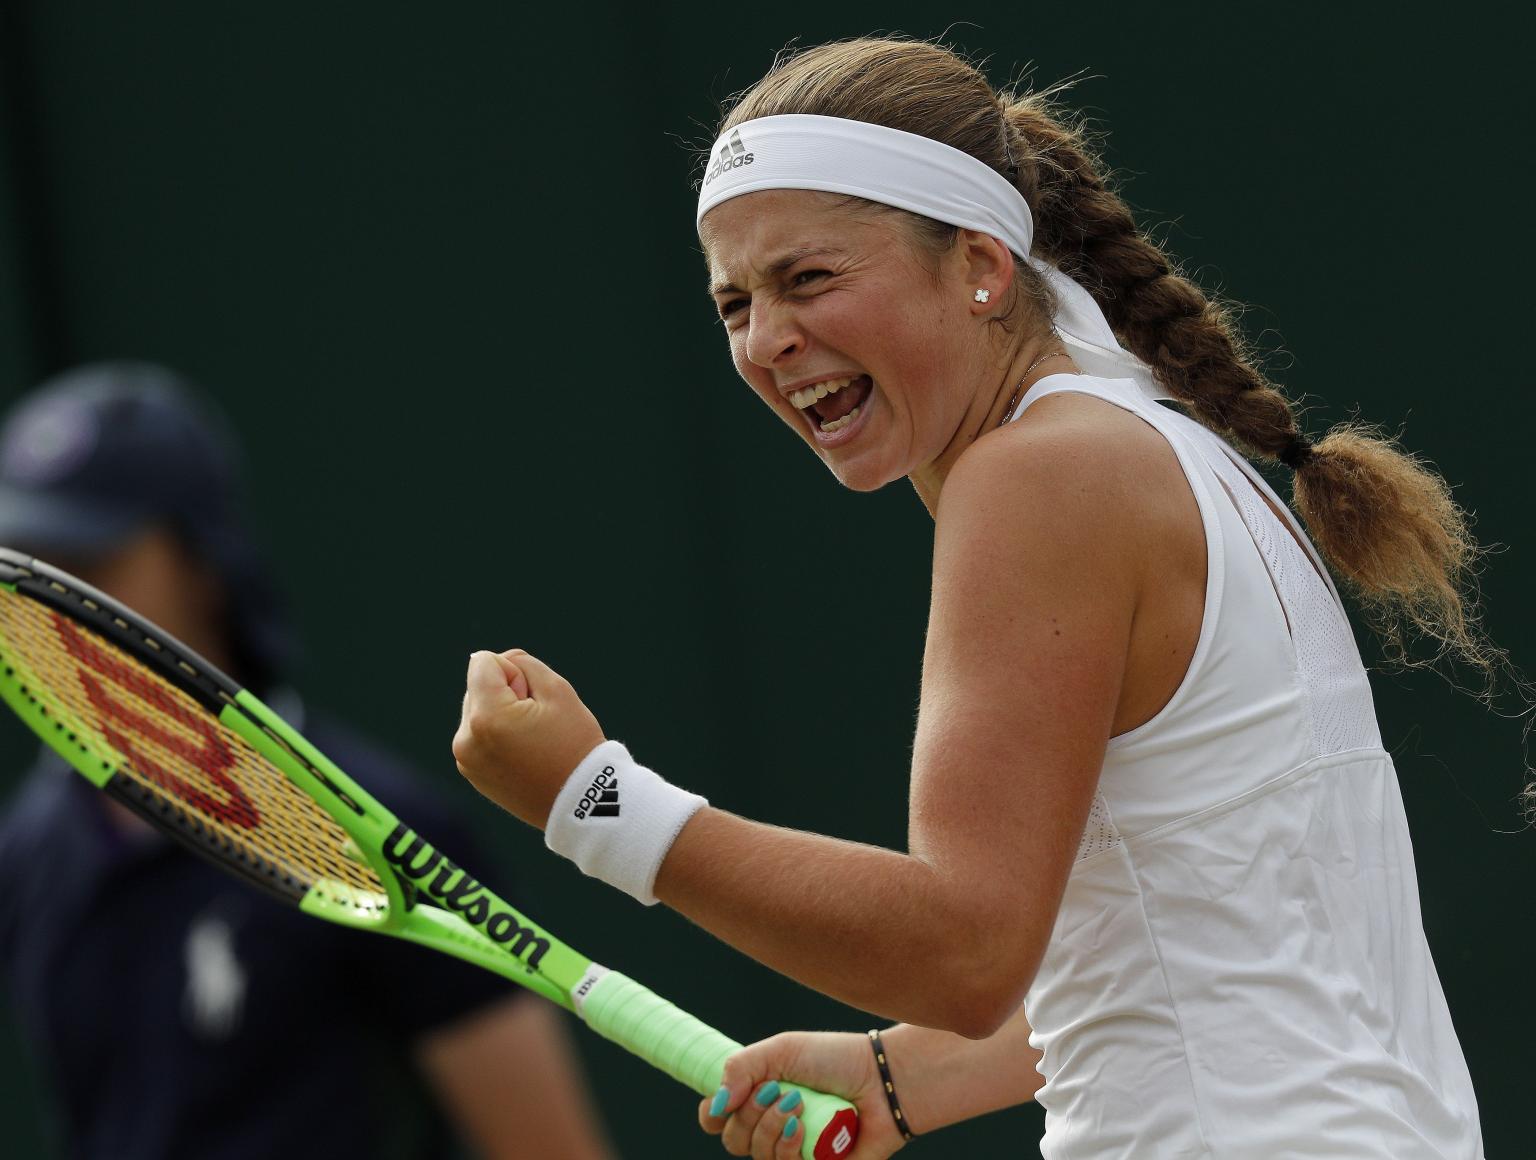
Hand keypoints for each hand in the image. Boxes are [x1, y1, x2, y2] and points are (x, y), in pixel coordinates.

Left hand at [452, 650, 604, 828]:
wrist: (581, 803)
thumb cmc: (575, 745)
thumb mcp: (558, 690)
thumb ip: (524, 664)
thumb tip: (494, 662)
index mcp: (485, 717)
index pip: (484, 662)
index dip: (515, 673)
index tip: (535, 701)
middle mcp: (466, 739)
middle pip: (479, 686)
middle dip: (506, 693)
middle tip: (538, 724)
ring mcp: (466, 759)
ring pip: (479, 709)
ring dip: (501, 713)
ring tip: (533, 740)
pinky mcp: (472, 772)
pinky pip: (479, 735)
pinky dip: (498, 735)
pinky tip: (525, 754)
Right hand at [699, 1032, 907, 1159]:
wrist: (882, 1079)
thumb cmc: (835, 1059)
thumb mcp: (782, 1050)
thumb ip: (741, 1068)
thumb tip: (717, 1104)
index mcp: (761, 1097)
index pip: (717, 1118)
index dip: (712, 1114)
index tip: (725, 1102)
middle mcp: (773, 1126)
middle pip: (733, 1139)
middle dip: (748, 1115)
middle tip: (778, 1091)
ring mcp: (794, 1150)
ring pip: (758, 1155)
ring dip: (770, 1129)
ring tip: (798, 1107)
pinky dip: (787, 1148)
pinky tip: (803, 1128)